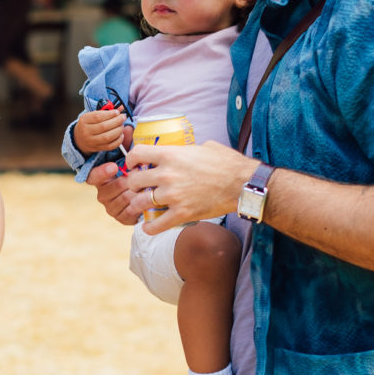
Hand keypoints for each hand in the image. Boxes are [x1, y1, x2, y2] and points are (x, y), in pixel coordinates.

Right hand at [73, 107, 126, 154]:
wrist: (79, 139)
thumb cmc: (88, 125)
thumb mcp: (93, 116)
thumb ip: (106, 111)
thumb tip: (121, 108)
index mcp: (84, 120)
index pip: (98, 116)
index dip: (110, 114)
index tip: (117, 112)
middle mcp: (86, 131)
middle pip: (104, 126)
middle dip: (117, 121)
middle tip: (123, 117)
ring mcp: (92, 141)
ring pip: (108, 137)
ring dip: (118, 130)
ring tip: (122, 126)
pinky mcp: (97, 148)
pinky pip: (110, 146)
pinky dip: (118, 140)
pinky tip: (121, 135)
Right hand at [87, 159, 146, 225]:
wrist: (149, 195)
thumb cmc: (138, 174)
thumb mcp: (131, 162)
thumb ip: (127, 155)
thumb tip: (128, 142)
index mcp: (100, 179)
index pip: (93, 176)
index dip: (102, 172)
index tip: (114, 167)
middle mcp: (102, 194)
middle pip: (114, 188)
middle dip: (130, 181)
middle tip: (143, 176)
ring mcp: (111, 208)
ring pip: (124, 198)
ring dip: (137, 192)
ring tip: (148, 186)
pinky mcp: (121, 218)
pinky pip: (130, 211)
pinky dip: (140, 204)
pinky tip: (148, 198)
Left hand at [123, 140, 259, 234]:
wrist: (242, 184)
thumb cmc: (227, 163)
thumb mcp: (204, 147)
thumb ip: (187, 149)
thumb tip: (184, 150)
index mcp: (171, 155)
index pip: (137, 154)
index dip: (131, 160)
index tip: (133, 165)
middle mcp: (167, 174)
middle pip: (133, 181)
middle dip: (133, 185)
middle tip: (138, 188)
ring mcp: (172, 195)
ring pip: (140, 203)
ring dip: (138, 205)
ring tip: (142, 206)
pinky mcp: (181, 213)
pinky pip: (156, 224)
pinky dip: (149, 227)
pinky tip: (148, 226)